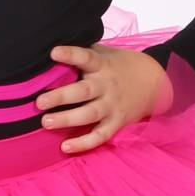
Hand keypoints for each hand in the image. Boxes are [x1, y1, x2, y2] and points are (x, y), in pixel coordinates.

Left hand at [36, 43, 173, 153]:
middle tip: (39, 102)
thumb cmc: (119, 66)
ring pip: (89, 114)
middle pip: (83, 91)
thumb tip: (51, 48)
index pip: (86, 57)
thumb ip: (84, 53)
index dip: (70, 54)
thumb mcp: (105, 53)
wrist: (154, 82)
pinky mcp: (116, 123)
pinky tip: (65, 147)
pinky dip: (83, 143)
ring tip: (46, 122)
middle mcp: (106, 85)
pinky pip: (100, 136)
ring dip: (67, 119)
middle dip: (61, 97)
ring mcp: (112, 105)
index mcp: (102, 65)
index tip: (54, 52)